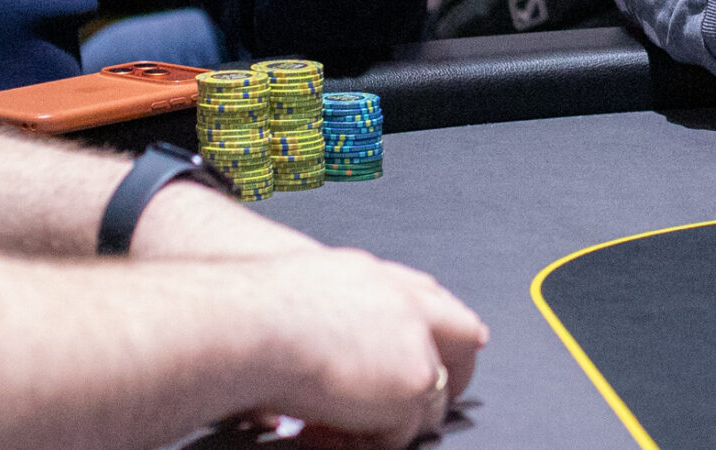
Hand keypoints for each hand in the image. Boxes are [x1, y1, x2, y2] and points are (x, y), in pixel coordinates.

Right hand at [240, 246, 487, 446]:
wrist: (252, 322)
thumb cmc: (258, 312)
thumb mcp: (310, 294)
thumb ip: (344, 314)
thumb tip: (339, 348)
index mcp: (380, 281)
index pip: (432, 301)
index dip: (443, 329)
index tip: (453, 343)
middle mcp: (408, 306)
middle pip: (463, 337)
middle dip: (455, 373)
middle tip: (429, 405)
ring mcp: (417, 345)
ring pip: (434, 398)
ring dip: (395, 422)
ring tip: (346, 430)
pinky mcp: (414, 384)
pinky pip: (405, 433)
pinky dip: (371, 444)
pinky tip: (331, 435)